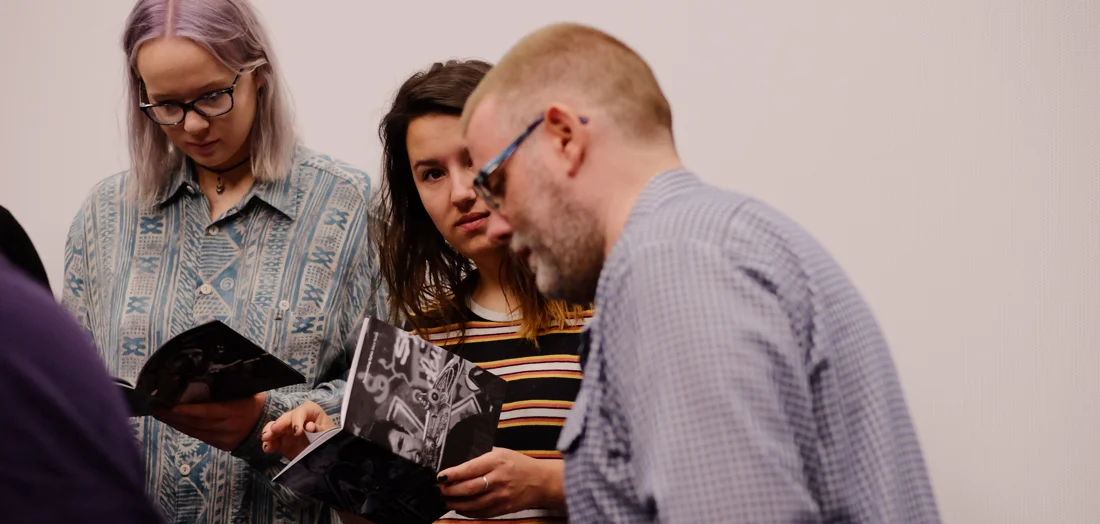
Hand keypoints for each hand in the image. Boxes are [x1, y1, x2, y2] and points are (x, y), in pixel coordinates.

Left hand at [154, 393, 266, 450]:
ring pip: (193, 431)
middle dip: (173, 416)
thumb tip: (204, 375)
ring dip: (175, 423)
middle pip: (195, 424)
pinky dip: (184, 428)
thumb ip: (228, 387)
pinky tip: (174, 421)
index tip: (171, 406)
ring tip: (159, 413)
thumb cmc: (254, 402)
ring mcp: (222, 439)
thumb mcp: (246, 391)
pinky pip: (198, 436)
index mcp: (234, 413)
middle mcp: (226, 428)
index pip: (207, 413)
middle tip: (156, 407)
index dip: (188, 411)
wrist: (266, 425)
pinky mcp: (218, 445)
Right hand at [261, 401, 335, 459]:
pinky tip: (268, 447)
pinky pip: (273, 441)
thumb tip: (310, 426)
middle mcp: (298, 419)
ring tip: (266, 438)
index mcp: (311, 412)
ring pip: (276, 427)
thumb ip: (320, 429)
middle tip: (274, 430)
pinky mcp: (282, 442)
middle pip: (286, 418)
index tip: (297, 432)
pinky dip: (268, 443)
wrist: (328, 453)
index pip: (302, 411)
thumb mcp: (328, 433)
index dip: (298, 420)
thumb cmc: (330, 438)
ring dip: (270, 432)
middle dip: (280, 424)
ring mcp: (288, 430)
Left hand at [436, 447, 564, 517]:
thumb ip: (482, 455)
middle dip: (450, 490)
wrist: (541, 482)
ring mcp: (501, 496)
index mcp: (497, 461)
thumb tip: (458, 460)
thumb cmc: (519, 465)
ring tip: (445, 499)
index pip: (469, 469)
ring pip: (472, 504)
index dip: (452, 474)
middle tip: (439, 489)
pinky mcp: (503, 508)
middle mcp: (499, 479)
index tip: (440, 476)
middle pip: (468, 488)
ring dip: (455, 503)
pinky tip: (459, 507)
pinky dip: (467, 512)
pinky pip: (481, 513)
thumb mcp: (502, 452)